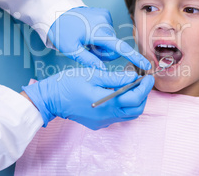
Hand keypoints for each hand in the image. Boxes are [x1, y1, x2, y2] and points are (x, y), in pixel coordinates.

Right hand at [22, 68, 154, 129]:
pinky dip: (123, 106)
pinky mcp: (98, 123)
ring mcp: (103, 121)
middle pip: (136, 110)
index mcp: (107, 103)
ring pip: (128, 115)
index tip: (149, 77)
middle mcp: (107, 116)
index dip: (145, 87)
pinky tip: (118, 94)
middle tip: (143, 81)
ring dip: (134, 102)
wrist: (50, 99)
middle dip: (143, 95)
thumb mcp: (93, 75)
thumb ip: (115, 78)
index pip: (136, 98)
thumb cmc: (68, 84)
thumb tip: (133, 77)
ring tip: (132, 86)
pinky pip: (117, 116)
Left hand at [47, 7, 150, 69]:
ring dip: (100, 44)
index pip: (120, 48)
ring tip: (86, 39)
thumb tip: (103, 71)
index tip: (146, 64)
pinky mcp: (104, 13)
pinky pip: (107, 30)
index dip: (134, 57)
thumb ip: (89, 61)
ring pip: (110, 40)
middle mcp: (105, 23)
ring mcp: (105, 16)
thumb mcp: (71, 49)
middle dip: (103, 53)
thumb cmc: (61, 31)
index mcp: (98, 32)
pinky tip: (88, 32)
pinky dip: (99, 35)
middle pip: (113, 47)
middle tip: (88, 50)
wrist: (55, 11)